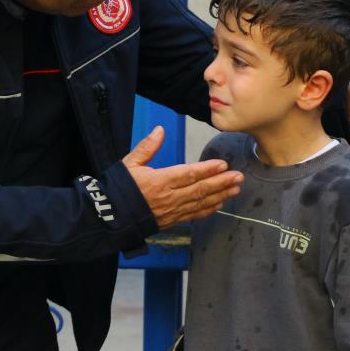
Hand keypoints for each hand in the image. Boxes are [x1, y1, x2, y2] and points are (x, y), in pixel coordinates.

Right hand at [123, 126, 243, 229]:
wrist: (110, 216)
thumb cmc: (119, 188)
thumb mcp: (129, 163)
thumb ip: (147, 147)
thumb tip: (160, 130)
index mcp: (159, 181)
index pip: (188, 174)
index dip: (207, 170)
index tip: (223, 165)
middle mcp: (169, 198)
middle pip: (200, 190)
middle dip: (221, 183)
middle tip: (239, 177)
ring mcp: (171, 211)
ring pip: (200, 203)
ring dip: (220, 196)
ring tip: (236, 189)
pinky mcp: (171, 220)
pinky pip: (193, 215)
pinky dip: (208, 210)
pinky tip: (220, 204)